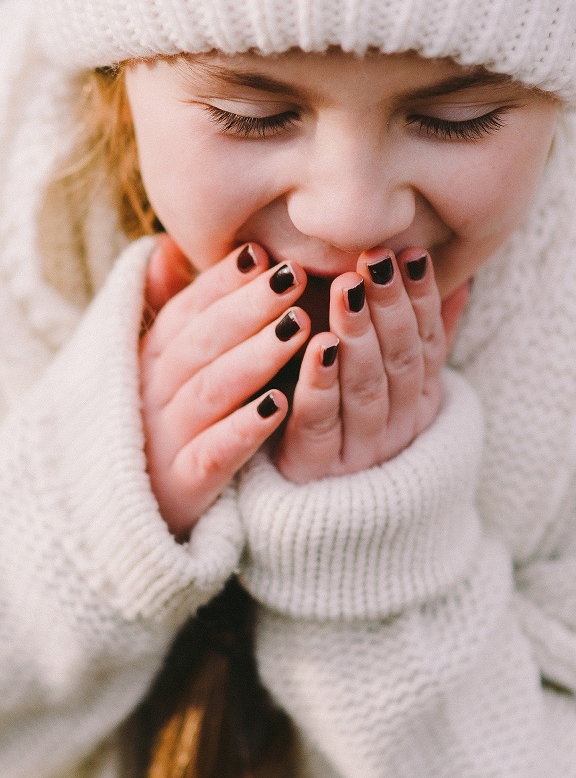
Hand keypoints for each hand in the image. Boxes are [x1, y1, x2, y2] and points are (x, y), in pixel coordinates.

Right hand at [140, 236, 310, 537]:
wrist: (114, 518)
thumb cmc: (150, 425)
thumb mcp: (148, 365)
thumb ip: (164, 307)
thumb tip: (165, 245)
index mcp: (150, 358)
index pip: (186, 309)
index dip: (221, 281)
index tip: (260, 252)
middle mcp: (152, 391)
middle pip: (202, 341)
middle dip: (248, 307)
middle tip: (293, 278)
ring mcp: (164, 438)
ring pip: (210, 390)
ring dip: (254, 357)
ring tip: (297, 330)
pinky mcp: (181, 486)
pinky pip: (211, 454)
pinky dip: (242, 429)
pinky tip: (278, 407)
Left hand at [273, 249, 466, 482]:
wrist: (332, 523)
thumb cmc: (361, 430)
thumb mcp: (404, 386)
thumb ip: (430, 337)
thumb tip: (460, 281)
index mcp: (420, 399)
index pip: (426, 341)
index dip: (420, 298)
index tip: (410, 255)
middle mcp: (398, 423)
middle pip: (399, 358)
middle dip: (389, 305)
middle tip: (374, 260)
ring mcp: (361, 448)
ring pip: (365, 385)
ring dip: (358, 333)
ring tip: (346, 289)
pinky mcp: (317, 467)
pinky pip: (321, 421)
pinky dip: (320, 381)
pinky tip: (317, 346)